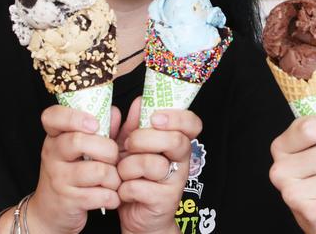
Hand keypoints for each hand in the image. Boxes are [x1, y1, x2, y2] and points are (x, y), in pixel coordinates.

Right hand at [26, 105, 120, 233]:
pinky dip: (113, 196)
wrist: (51, 212)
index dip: (75, 117)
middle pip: (80, 141)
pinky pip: (100, 195)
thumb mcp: (85, 148)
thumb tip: (115, 111)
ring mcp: (58, 178)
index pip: (53, 117)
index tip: (94, 124)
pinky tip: (110, 196)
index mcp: (56, 136)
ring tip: (113, 180)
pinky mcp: (67, 201)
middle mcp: (52, 155)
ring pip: (97, 171)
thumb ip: (104, 128)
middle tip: (113, 158)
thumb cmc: (75, 173)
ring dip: (114, 177)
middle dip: (109, 150)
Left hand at [116, 97, 201, 233]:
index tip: (155, 118)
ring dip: (128, 167)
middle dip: (144, 139)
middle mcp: (181, 159)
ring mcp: (176, 180)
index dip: (177, 117)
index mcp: (177, 141)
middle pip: (174, 140)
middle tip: (129, 145)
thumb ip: (134, 124)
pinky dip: (124, 188)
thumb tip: (139, 101)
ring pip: (153, 164)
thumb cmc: (136, 176)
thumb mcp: (130, 146)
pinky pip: (140, 187)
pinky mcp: (165, 200)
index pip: (192, 123)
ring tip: (123, 173)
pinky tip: (125, 191)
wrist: (136, 214)